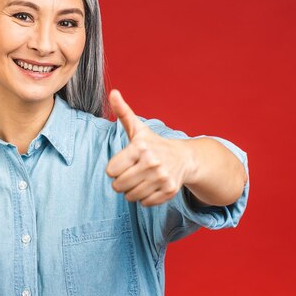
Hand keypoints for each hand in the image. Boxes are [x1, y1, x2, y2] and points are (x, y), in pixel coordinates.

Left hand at [106, 90, 191, 206]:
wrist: (184, 158)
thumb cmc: (154, 144)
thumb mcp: (138, 128)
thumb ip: (122, 112)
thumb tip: (112, 92)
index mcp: (140, 147)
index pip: (111, 171)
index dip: (115, 168)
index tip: (125, 162)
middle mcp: (152, 163)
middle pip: (119, 185)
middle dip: (122, 181)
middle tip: (132, 172)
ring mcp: (162, 178)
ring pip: (130, 196)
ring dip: (132, 190)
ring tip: (142, 179)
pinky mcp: (169, 191)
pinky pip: (145, 203)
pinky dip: (145, 197)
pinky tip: (152, 185)